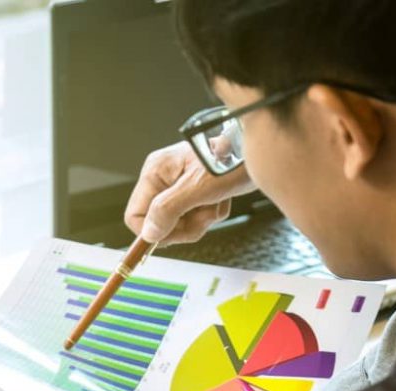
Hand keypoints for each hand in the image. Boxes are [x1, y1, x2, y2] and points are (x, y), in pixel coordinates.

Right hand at [124, 141, 255, 244]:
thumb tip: (148, 233)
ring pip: (179, 223)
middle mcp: (163, 179)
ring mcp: (178, 187)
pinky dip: (210, 213)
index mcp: (155, 172)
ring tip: (216, 202)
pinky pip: (194, 217)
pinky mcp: (194, 192)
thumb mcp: (199, 187)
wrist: (260, 148)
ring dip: (201, 219)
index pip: (135, 216)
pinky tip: (221, 199)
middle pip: (159, 222)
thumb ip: (168, 209)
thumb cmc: (234, 159)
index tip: (173, 236)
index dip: (153, 231)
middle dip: (185, 224)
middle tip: (204, 214)